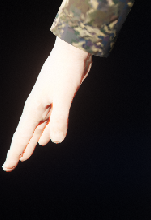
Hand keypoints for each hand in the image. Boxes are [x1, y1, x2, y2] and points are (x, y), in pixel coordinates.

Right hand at [3, 37, 91, 171]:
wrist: (74, 51)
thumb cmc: (66, 71)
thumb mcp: (64, 96)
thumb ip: (60, 118)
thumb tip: (57, 141)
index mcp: (34, 107)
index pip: (22, 136)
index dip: (15, 152)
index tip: (8, 168)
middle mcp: (38, 106)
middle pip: (27, 133)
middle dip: (21, 149)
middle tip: (13, 165)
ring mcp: (49, 102)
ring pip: (38, 128)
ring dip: (33, 141)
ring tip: (27, 155)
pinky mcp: (60, 98)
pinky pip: (50, 120)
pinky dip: (48, 130)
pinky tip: (48, 138)